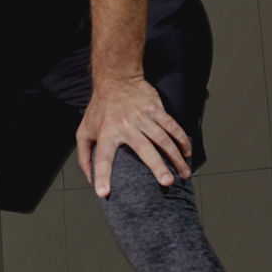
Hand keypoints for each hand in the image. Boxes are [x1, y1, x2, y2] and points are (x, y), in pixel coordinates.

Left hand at [76, 77, 191, 198]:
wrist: (116, 79)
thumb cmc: (100, 109)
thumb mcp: (84, 130)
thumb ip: (84, 156)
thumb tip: (90, 179)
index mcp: (105, 133)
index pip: (101, 158)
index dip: (101, 176)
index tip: (103, 192)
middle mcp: (125, 125)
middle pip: (143, 148)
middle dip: (156, 166)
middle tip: (167, 183)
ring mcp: (142, 117)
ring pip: (163, 139)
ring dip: (176, 157)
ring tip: (183, 174)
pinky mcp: (155, 109)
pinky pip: (172, 126)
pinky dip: (182, 140)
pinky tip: (187, 153)